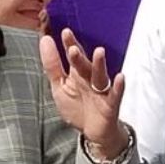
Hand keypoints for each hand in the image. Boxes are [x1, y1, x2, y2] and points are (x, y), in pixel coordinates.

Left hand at [40, 29, 128, 158]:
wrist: (93, 132)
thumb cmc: (77, 106)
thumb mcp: (59, 86)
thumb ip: (52, 65)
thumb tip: (45, 40)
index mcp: (77, 73)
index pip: (73, 55)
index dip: (69, 44)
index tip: (64, 32)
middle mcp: (90, 79)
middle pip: (85, 64)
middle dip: (79, 56)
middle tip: (72, 47)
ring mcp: (101, 90)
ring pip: (100, 75)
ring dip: (99, 65)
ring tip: (99, 52)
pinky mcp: (111, 104)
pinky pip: (116, 94)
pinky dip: (118, 86)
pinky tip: (120, 77)